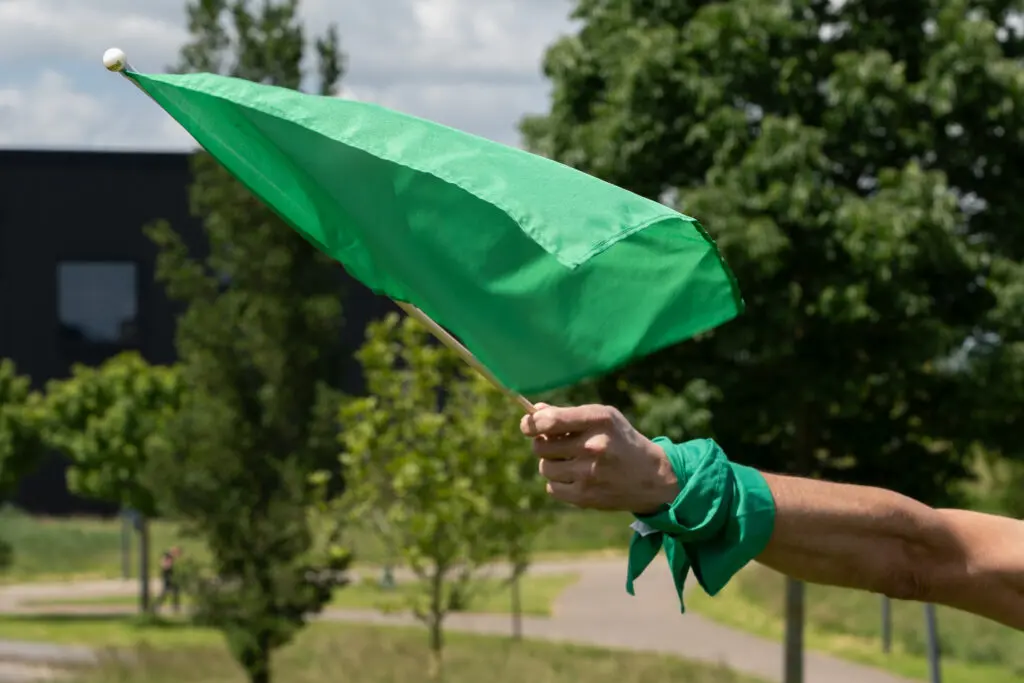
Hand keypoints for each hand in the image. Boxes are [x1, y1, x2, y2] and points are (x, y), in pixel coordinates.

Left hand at [520, 403, 678, 514]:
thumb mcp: (602, 418)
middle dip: (543, 444)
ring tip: (571, 461)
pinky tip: (577, 477)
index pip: (550, 421)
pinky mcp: (586, 496)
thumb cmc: (620, 440)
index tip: (527, 426)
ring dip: (552, 464)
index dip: (532, 423)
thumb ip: (567, 414)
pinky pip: (552, 488)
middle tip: (558, 445)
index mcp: (599, 420)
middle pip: (541, 446)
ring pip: (545, 468)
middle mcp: (594, 446)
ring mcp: (590, 473)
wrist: (651, 477)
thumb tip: (533, 412)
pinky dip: (559, 483)